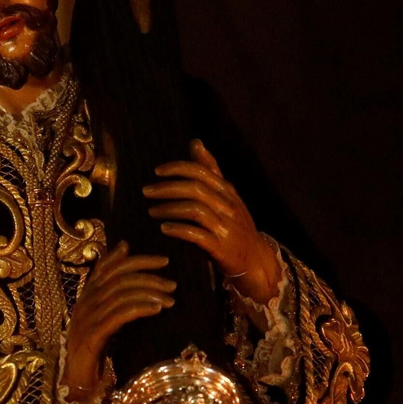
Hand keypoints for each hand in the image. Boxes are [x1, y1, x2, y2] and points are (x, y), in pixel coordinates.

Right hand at [64, 242, 173, 400]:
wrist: (74, 378)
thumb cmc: (94, 346)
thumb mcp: (104, 316)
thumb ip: (115, 293)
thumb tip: (128, 263)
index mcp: (87, 294)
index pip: (110, 267)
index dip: (136, 260)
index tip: (164, 261)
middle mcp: (86, 301)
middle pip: (119, 279)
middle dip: (149, 278)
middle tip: (172, 284)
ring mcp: (87, 317)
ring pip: (121, 294)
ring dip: (149, 294)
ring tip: (170, 299)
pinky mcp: (93, 334)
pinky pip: (119, 315)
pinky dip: (139, 308)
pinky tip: (156, 309)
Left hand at [145, 139, 283, 305]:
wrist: (256, 260)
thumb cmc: (236, 224)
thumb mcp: (226, 195)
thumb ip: (210, 170)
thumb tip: (195, 142)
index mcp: (227, 191)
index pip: (202, 171)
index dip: (178, 168)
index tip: (157, 171)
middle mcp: (227, 206)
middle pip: (196, 189)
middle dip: (168, 188)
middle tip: (146, 191)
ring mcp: (225, 227)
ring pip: (195, 210)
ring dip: (169, 209)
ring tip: (152, 211)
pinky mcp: (221, 248)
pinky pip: (197, 235)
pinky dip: (179, 229)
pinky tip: (164, 229)